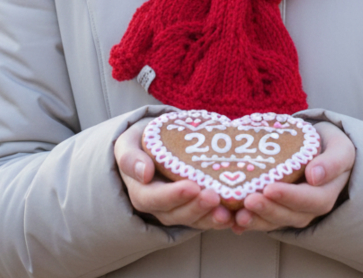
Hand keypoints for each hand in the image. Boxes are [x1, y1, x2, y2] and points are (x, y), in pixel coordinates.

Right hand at [114, 118, 233, 228]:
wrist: (153, 145)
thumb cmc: (140, 143)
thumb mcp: (128, 144)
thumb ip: (131, 157)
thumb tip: (144, 173)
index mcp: (141, 191)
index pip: (155, 199)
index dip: (173, 196)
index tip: (191, 186)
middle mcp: (159, 206)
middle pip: (177, 214)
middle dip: (197, 208)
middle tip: (214, 197)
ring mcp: (178, 209)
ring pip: (194, 220)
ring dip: (210, 218)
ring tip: (227, 212)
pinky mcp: (194, 208)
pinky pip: (206, 218)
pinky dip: (220, 219)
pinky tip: (234, 216)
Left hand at [232, 121, 354, 232]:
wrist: (321, 147)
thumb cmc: (330, 145)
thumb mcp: (340, 148)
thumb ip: (332, 161)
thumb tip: (315, 175)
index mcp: (326, 193)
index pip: (311, 200)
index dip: (290, 197)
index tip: (270, 188)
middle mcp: (310, 207)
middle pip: (290, 215)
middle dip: (268, 210)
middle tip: (248, 201)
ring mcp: (293, 211)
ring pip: (275, 221)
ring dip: (256, 220)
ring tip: (238, 215)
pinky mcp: (278, 209)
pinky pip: (264, 220)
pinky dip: (249, 223)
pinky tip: (233, 223)